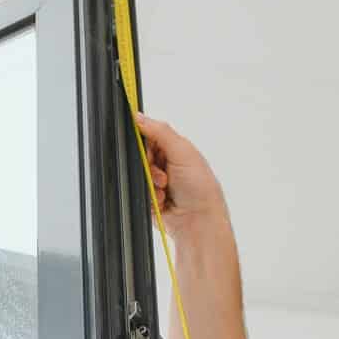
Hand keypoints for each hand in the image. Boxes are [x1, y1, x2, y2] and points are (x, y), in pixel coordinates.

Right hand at [133, 112, 230, 247]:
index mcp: (174, 148)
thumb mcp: (182, 151)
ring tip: (165, 189)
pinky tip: (163, 200)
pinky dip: (148, 196)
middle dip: (149, 165)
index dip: (144, 141)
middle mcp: (165, 163)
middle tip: (162, 173)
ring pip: (137, 174)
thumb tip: (139, 116)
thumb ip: (160, 131)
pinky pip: (138, 191)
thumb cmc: (201, 188)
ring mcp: (157, 182)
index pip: (149, 135)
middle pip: (140, 155)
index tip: (148, 150)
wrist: (198, 222)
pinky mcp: (150, 198)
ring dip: (150, 182)